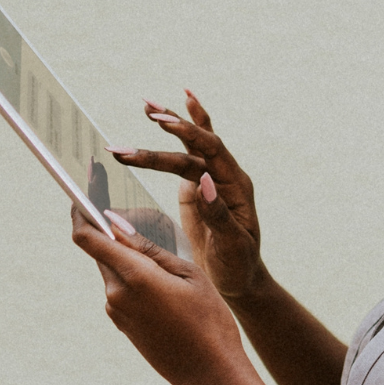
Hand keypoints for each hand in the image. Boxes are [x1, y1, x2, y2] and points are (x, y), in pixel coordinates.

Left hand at [70, 205, 255, 384]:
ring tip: (164, 250)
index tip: (84, 185)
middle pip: (100, 249)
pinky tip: (166, 280)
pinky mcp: (123, 323)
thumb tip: (115, 224)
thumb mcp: (189, 274)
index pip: (88, 235)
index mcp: (133, 277)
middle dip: (111, 228)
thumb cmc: (209, 321)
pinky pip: (122, 288)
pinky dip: (135, 274)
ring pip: (113, 269)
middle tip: (139, 213)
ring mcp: (117, 311)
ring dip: (128, 253)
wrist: (211, 375)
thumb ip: (150, 248)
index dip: (80, 207)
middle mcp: (115, 294)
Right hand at [109, 92, 266, 300]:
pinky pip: (188, 153)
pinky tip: (175, 107)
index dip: (191, 134)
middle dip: (169, 132)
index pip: (213, 150)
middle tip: (144, 115)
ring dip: (166, 129)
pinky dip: (183, 129)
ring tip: (145, 107)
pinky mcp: (197, 185)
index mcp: (236, 186)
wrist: (238, 277)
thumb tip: (202, 181)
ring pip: (187, 147)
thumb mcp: (231, 243)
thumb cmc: (238, 264)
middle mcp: (225, 176)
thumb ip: (217, 213)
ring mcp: (210, 178)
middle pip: (194, 146)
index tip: (165, 122)